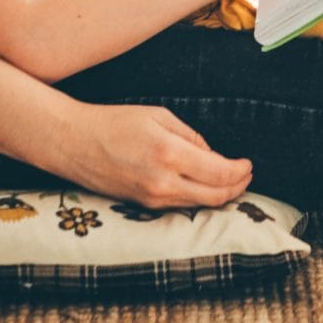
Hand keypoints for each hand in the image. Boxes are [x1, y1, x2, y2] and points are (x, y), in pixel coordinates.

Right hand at [55, 102, 253, 207]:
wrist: (73, 143)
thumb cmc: (114, 122)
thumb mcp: (158, 116)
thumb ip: (190, 136)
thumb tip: (212, 156)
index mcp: (169, 154)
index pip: (219, 173)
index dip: (240, 171)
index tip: (249, 164)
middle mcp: (163, 182)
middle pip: (215, 196)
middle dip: (237, 187)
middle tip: (247, 175)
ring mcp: (152, 199)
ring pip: (199, 204)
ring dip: (220, 196)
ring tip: (232, 182)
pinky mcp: (143, 206)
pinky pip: (180, 206)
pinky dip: (199, 199)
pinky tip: (205, 188)